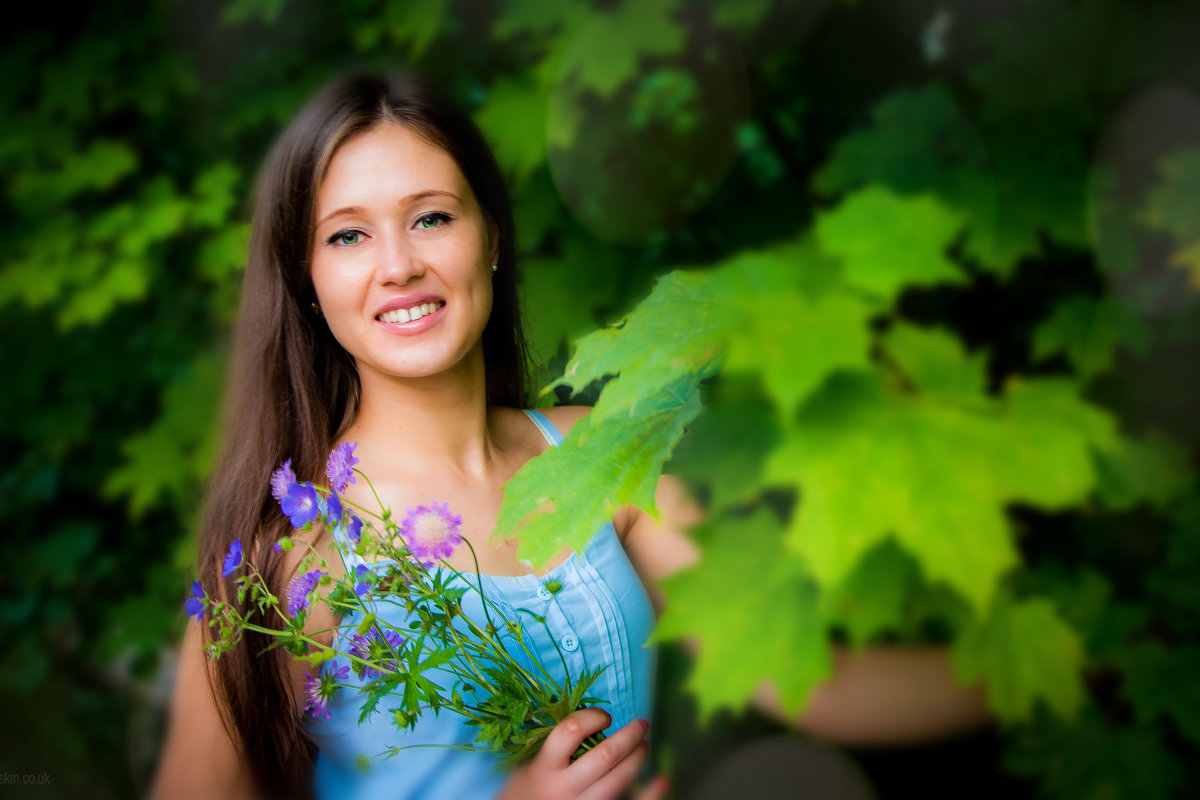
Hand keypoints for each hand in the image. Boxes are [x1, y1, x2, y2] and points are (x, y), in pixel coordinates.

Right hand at [498, 709, 668, 799]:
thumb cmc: (522, 791)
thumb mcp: (528, 765)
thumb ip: (552, 746)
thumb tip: (587, 719)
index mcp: (543, 767)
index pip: (570, 731)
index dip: (592, 717)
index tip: (604, 716)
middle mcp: (563, 787)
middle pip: (604, 756)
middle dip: (628, 736)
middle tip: (641, 724)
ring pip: (618, 781)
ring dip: (637, 759)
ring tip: (645, 745)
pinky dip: (650, 794)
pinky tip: (663, 779)